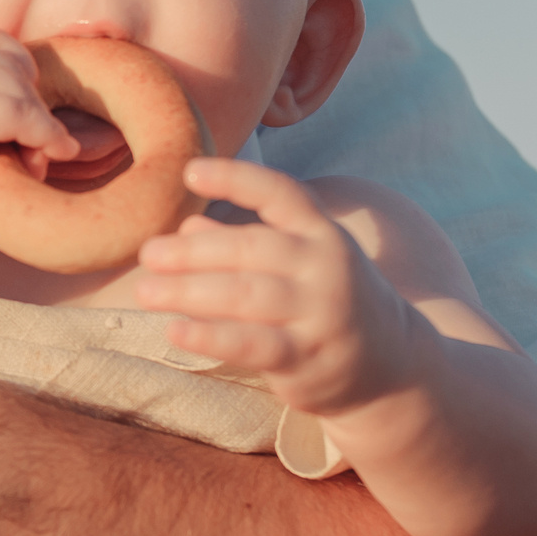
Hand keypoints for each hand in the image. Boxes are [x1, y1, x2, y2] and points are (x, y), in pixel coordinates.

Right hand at [0, 30, 80, 212]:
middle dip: (31, 102)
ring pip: (25, 93)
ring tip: (39, 160)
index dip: (18, 73)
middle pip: (17, 66)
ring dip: (40, 127)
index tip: (23, 106)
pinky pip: (27, 117)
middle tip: (32, 142)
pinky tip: (58, 153)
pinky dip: (49, 136)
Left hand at [134, 157, 428, 417]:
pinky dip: (211, 336)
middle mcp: (325, 267)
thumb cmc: (325, 301)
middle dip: (193, 251)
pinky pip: (253, 343)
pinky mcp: (309, 357)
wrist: (391, 364)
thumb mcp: (297, 262)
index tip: (190, 172)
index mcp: (321, 232)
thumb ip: (244, 243)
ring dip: (189, 291)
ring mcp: (320, 313)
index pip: (279, 193)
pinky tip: (175, 330)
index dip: (236, 179)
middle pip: (251, 249)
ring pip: (246, 295)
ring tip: (145, 291)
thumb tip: (186, 227)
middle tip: (148, 254)